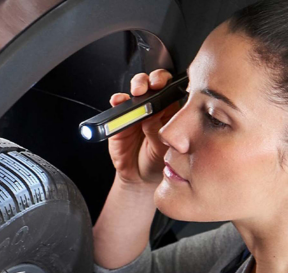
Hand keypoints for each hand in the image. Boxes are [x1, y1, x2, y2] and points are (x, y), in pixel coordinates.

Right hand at [107, 69, 181, 186]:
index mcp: (169, 111)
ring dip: (137, 85)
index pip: (170, 89)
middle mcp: (153, 107)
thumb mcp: (163, 147)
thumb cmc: (157, 160)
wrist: (140, 176)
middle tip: (152, 86)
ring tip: (137, 92)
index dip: (168, 83)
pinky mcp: (120, 119)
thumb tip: (152, 112)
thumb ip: (158, 129)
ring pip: (136, 88)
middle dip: (152, 80)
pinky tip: (118, 101)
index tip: (166, 85)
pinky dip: (117, 100)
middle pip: (153, 83)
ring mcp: (135, 111)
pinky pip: (118, 105)